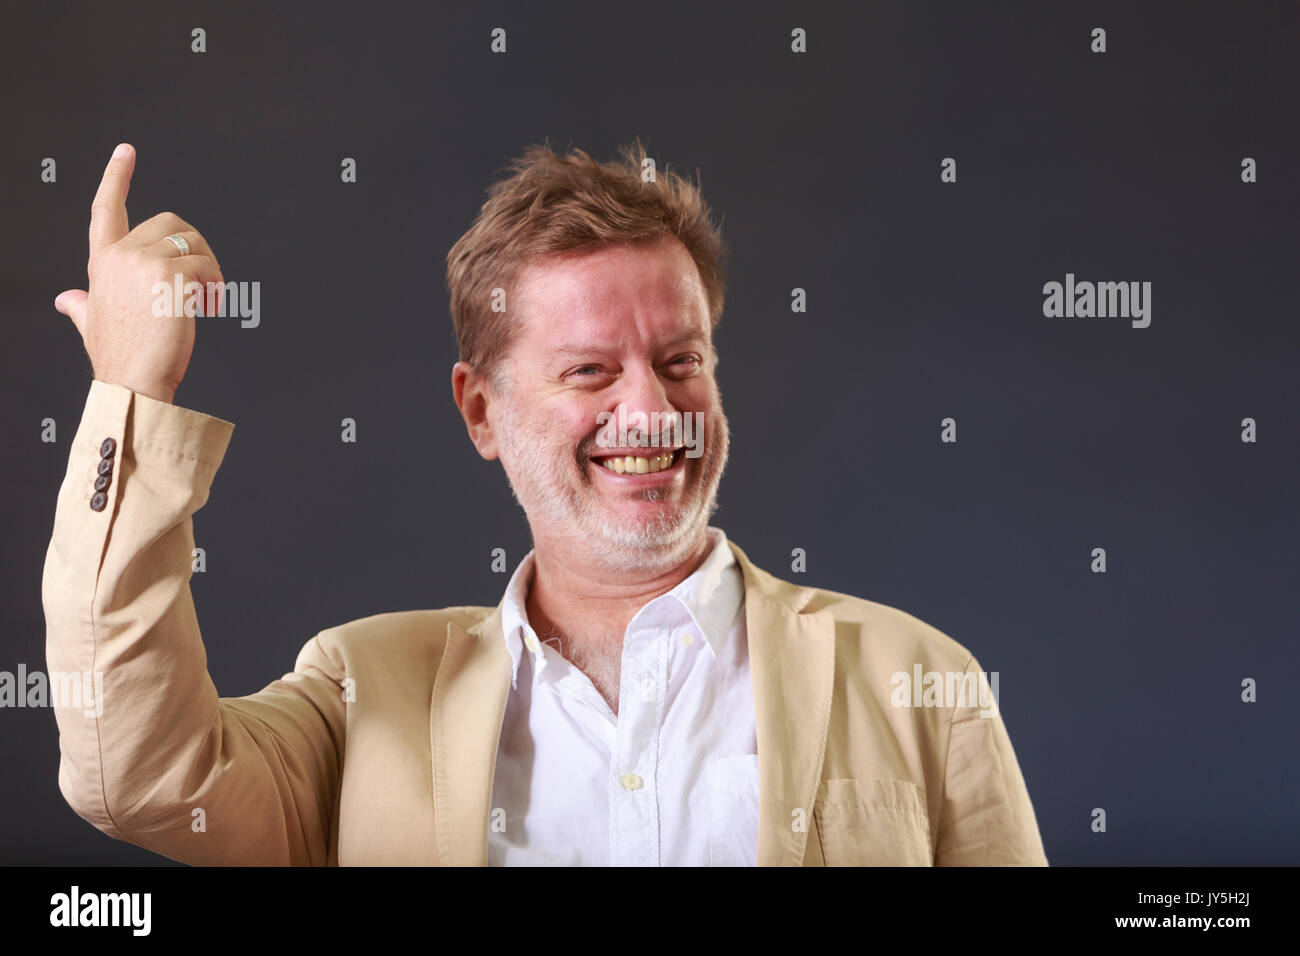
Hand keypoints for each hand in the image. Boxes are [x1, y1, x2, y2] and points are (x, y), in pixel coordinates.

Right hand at [54, 144, 223, 404]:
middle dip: (196, 249)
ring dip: (212, 270)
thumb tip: (66, 300)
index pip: (106, 209)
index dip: (116, 178)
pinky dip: (217, 286)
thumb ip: (81, 306)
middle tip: (206, 284)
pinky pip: (207, 266)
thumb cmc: (120, 358)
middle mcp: (120, 255)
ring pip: (194, 244)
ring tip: (209, 300)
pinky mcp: (171, 275)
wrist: (133, 382)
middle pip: (172, 223)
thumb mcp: (92, 324)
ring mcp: (144, 262)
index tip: (126, 152)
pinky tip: (210, 308)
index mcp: (102, 262)